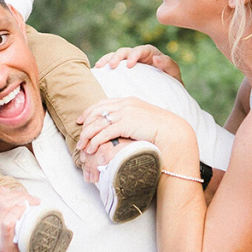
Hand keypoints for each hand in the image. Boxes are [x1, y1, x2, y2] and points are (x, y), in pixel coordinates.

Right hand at [0, 185, 44, 251]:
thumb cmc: (12, 248)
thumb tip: (8, 191)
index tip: (10, 193)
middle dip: (16, 193)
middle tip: (29, 199)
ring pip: (4, 206)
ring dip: (22, 198)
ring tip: (33, 203)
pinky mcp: (5, 247)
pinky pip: (8, 221)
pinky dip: (20, 209)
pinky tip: (30, 208)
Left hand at [76, 97, 195, 159]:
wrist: (173, 133)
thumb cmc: (161, 130)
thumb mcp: (143, 120)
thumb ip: (132, 120)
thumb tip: (122, 128)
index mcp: (129, 101)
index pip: (103, 103)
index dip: (89, 112)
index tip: (81, 120)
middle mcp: (125, 104)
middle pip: (96, 111)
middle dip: (85, 124)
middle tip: (78, 136)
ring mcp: (125, 113)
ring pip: (97, 123)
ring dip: (87, 136)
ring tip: (82, 148)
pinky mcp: (125, 124)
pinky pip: (104, 132)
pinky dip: (94, 142)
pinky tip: (91, 149)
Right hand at [95, 45, 182, 84]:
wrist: (166, 94)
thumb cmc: (171, 84)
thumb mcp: (174, 75)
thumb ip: (168, 65)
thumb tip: (156, 57)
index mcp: (151, 54)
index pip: (141, 50)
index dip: (134, 55)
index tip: (129, 65)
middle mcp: (138, 56)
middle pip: (125, 51)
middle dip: (117, 56)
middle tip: (111, 66)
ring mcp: (128, 62)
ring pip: (115, 56)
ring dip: (107, 59)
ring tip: (99, 66)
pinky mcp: (122, 71)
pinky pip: (111, 66)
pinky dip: (104, 67)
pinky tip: (97, 73)